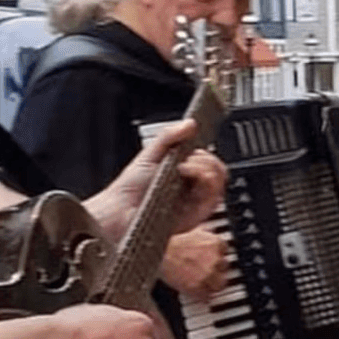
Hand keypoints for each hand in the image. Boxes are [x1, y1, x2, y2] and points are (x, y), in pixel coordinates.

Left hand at [91, 120, 227, 240]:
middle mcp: (191, 188)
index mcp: (183, 174)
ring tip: (186, 165)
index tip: (198, 143)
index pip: (207, 160)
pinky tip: (187, 173)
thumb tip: (190, 124)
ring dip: (206, 167)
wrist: (120, 210)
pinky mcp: (195, 215)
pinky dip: (205, 182)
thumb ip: (169, 136)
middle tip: (190, 156)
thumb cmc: (129, 188)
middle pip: (218, 171)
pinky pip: (212, 199)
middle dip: (207, 158)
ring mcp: (194, 202)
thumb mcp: (150, 154)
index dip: (206, 151)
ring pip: (218, 183)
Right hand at [162, 227, 230, 302]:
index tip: (213, 257)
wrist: (157, 255)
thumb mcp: (192, 231)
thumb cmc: (171, 244)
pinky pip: (207, 297)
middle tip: (208, 270)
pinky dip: (203, 296)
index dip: (218, 254)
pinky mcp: (198, 288)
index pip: (226, 250)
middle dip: (217, 269)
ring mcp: (207, 275)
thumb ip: (205, 232)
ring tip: (205, 284)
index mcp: (215, 243)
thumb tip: (210, 230)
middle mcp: (215, 260)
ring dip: (213, 285)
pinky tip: (198, 293)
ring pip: (220, 285)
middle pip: (224, 268)